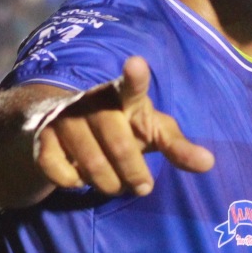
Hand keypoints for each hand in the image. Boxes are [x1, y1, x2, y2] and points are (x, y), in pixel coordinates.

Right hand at [36, 56, 214, 195]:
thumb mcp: (150, 132)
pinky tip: (79, 179)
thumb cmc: (119, 128)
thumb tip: (209, 164)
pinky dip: (73, 182)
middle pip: (119, 144)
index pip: (132, 87)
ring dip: (107, 183)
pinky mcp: (42, 138)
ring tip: (115, 185)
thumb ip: (177, 146)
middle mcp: (92, 102)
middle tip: (144, 187)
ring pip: (91, 163)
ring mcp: (64, 119)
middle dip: (134, 173)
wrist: (59, 127)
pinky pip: (59, 171)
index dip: (135, 77)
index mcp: (122, 96)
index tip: (137, 64)